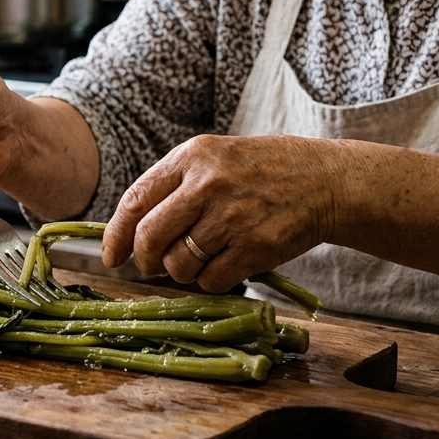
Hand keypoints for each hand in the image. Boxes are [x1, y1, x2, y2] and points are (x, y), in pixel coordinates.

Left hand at [101, 135, 341, 291]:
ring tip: (201, 258)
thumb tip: (129, 232)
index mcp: (191, 156)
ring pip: (178, 265)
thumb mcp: (215, 159)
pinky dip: (211, 281)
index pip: (135, 201)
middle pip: (149, 238)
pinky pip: (210, 281)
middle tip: (153, 265)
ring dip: (181, 272)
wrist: (326, 182)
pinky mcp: (254, 248)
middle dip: (145, 260)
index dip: (116, 236)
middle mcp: (207, 184)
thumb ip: (173, 186)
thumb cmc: (263, 172)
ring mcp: (231, 217)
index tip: (111, 256)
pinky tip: (226, 264)